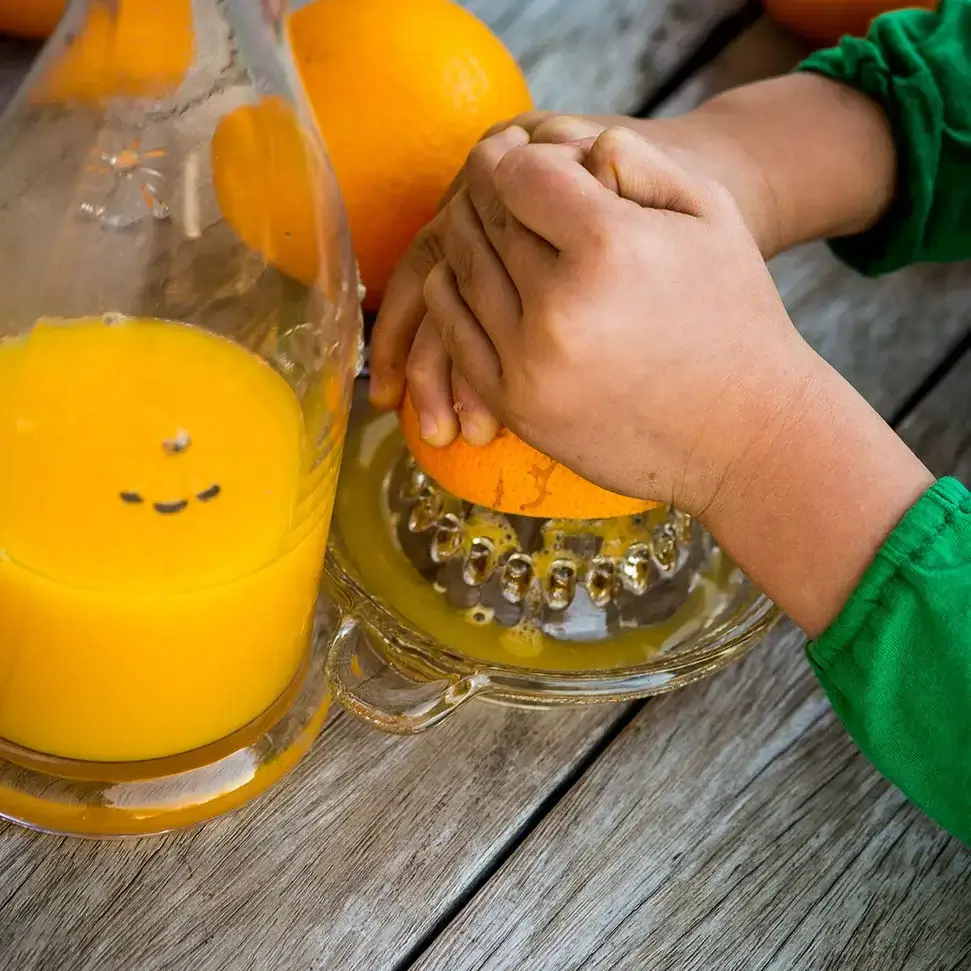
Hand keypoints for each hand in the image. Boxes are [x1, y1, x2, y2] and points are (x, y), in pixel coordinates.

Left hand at [424, 125, 807, 516]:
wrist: (742, 434)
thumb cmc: (734, 315)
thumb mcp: (710, 212)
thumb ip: (635, 160)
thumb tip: (564, 147)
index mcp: (610, 249)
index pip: (521, 175)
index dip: (511, 154)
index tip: (511, 147)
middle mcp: (560, 308)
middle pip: (488, 220)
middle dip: (484, 187)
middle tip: (485, 170)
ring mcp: (531, 364)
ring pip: (463, 271)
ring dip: (463, 234)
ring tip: (474, 215)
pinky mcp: (517, 405)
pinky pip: (456, 332)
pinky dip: (449, 293)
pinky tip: (459, 272)